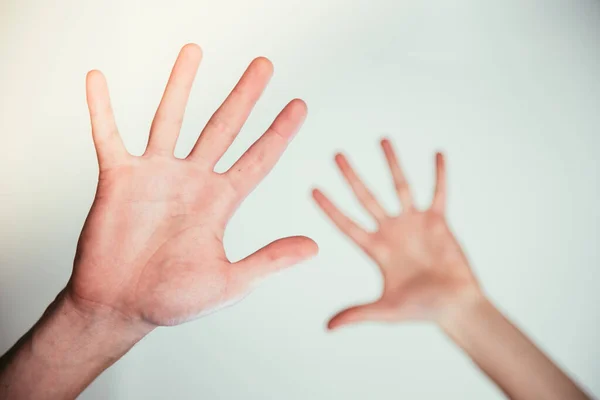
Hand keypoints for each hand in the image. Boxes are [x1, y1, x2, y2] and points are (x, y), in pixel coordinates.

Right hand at [68, 43, 317, 328]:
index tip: (300, 105)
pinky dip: (101, 109)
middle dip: (245, 95)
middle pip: (224, 127)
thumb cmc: (173, 299)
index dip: (280, 132)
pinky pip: (108, 136)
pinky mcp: (118, 179)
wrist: (120, 307)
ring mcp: (155, 175)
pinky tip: (98, 78)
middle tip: (265, 64)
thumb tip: (315, 246)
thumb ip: (270, 260)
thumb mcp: (229, 281)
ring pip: (170, 119)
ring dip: (181, 84)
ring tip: (194, 49)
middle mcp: (192, 181)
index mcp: (220, 202)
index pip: (258, 159)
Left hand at [313, 139, 479, 328]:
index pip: (347, 224)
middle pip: (367, 197)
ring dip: (392, 163)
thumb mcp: (386, 310)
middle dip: (351, 176)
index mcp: (376, 249)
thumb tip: (328, 327)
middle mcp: (391, 231)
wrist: (455, 307)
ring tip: (382, 139)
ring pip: (400, 186)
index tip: (312, 189)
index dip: (330, 208)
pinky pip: (439, 193)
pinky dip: (439, 175)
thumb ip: (358, 313)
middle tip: (336, 154)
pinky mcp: (438, 222)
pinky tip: (437, 153)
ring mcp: (414, 224)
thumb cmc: (421, 310)